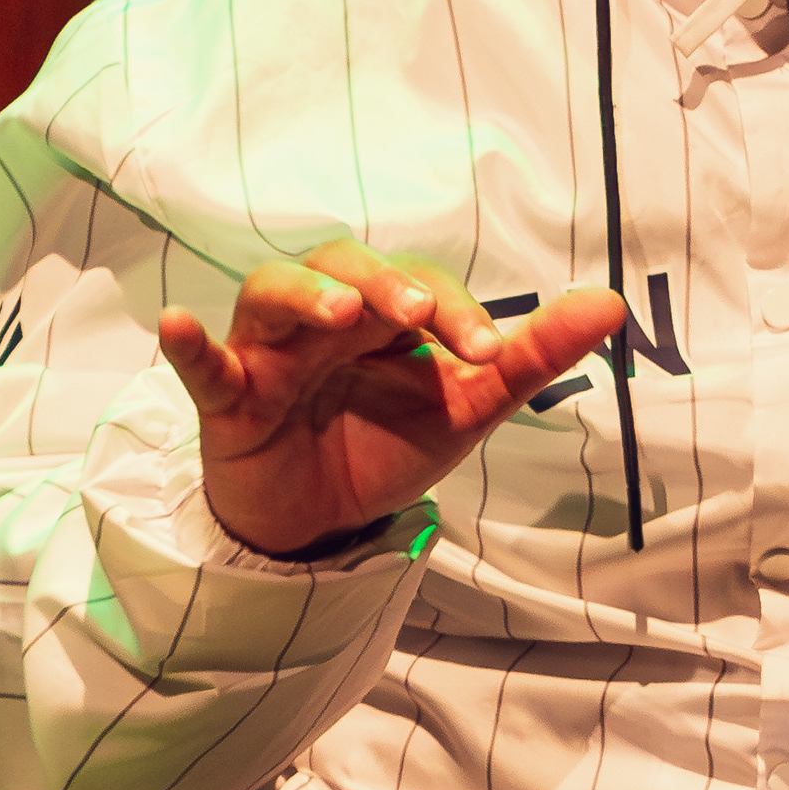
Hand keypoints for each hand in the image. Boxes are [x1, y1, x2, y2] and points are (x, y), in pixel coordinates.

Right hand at [157, 241, 624, 555]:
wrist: (321, 523)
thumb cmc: (384, 443)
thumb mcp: (467, 405)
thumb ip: (533, 356)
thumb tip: (613, 303)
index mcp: (382, 314)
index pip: (417, 287)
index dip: (457, 313)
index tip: (496, 354)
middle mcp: (322, 318)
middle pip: (340, 267)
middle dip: (382, 284)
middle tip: (419, 313)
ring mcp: (268, 352)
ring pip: (270, 293)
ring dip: (303, 295)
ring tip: (339, 315)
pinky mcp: (227, 398)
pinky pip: (201, 362)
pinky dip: (187, 342)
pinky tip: (175, 324)